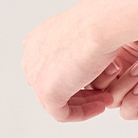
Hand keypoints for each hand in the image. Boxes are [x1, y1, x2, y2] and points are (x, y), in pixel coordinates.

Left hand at [22, 0, 137, 123]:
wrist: (99, 25)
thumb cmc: (97, 23)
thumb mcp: (83, 32)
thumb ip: (76, 45)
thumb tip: (84, 55)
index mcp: (35, 43)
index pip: (52, 71)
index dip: (76, 78)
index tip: (96, 81)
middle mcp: (31, 59)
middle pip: (55, 87)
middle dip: (81, 94)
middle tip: (105, 94)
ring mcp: (36, 76)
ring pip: (58, 102)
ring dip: (85, 104)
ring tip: (107, 100)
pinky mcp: (46, 93)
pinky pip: (63, 114)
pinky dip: (83, 113)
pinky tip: (102, 105)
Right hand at [84, 31, 137, 122]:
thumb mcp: (118, 25)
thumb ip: (94, 38)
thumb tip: (73, 44)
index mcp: (108, 54)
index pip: (86, 75)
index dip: (87, 73)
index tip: (96, 57)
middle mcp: (120, 72)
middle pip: (96, 90)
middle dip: (103, 79)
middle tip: (117, 64)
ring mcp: (135, 87)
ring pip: (112, 101)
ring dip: (122, 86)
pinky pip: (130, 112)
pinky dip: (131, 101)